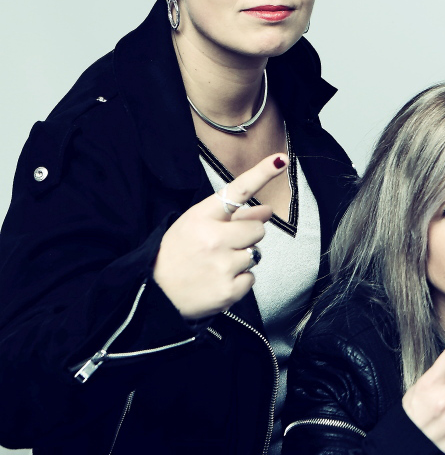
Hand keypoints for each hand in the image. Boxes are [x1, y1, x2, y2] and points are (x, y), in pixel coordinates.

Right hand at [153, 154, 286, 319]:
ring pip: (256, 255)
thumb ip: (233, 217)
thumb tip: (268, 210)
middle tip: (222, 247)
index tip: (281, 159)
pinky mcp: (229, 290)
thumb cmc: (177, 254)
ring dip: (242, 260)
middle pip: (258, 230)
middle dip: (247, 237)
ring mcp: (222, 265)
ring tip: (215, 265)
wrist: (154, 295)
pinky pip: (251, 279)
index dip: (261, 174)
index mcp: (201, 217)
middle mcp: (213, 239)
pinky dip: (239, 281)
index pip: (237, 191)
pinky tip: (217, 281)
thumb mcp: (195, 227)